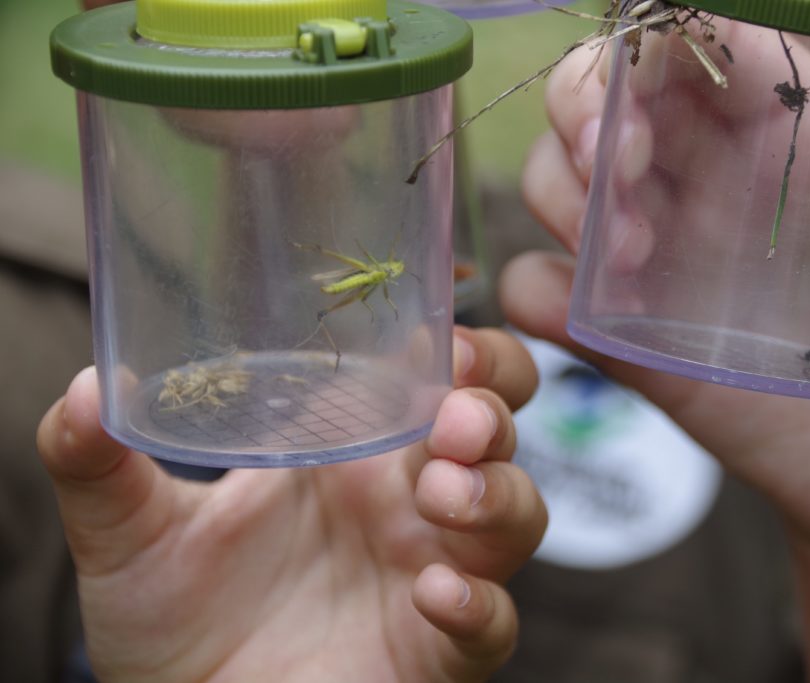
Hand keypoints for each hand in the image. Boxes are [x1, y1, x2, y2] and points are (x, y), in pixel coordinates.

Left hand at [37, 327, 543, 682]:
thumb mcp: (132, 531)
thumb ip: (100, 461)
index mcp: (355, 449)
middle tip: (457, 417)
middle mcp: (406, 501)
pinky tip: (432, 593)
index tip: (442, 340)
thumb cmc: (172, 617)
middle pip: (501, 430)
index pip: (440, 375)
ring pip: (520, 515)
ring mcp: (428, 569)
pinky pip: (495, 623)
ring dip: (497, 494)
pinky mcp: (438, 649)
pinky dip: (479, 602)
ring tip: (441, 495)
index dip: (463, 349)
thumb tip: (86, 388)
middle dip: (497, 409)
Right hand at [505, 30, 809, 680]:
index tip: (658, 104)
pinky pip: (538, 289)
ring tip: (626, 258)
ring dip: (561, 200)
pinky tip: (587, 318)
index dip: (656, 45)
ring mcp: (655, 256)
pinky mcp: (621, 333)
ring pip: (552, 178)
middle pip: (596, 93)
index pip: (699, 41)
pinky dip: (538, 295)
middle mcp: (708, 180)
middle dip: (584, 117)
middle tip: (620, 180)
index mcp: (793, 132)